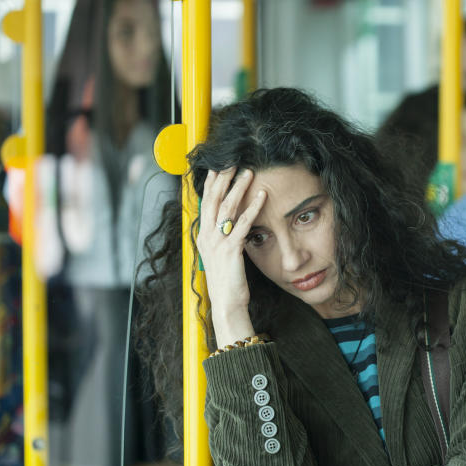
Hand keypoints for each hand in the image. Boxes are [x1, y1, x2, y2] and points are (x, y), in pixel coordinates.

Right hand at [197, 168, 266, 346]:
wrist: (226, 304)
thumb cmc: (227, 282)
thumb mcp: (221, 256)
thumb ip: (223, 239)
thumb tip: (229, 224)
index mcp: (203, 237)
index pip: (205, 203)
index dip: (211, 184)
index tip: (218, 167)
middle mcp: (206, 237)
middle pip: (212, 200)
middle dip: (222, 178)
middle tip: (232, 161)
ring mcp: (216, 243)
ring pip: (226, 208)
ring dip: (239, 187)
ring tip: (249, 172)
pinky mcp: (230, 250)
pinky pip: (242, 224)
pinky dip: (253, 208)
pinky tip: (262, 196)